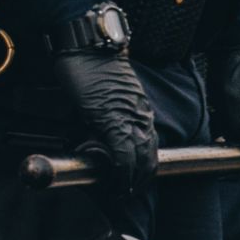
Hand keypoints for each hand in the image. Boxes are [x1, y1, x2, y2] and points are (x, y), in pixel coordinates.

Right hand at [51, 40, 156, 199]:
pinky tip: (116, 181)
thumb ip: (108, 117)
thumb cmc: (92, 68)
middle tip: (129, 194)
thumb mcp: (105, 97)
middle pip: (151, 156)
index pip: (151, 146)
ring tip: (122, 193)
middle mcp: (142, 115)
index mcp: (141, 111)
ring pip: (141, 157)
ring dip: (133, 180)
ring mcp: (130, 117)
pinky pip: (123, 151)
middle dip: (143, 179)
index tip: (136, 182)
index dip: (146, 168)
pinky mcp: (112, 117)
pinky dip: (121, 170)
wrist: (88, 45)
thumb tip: (96, 137)